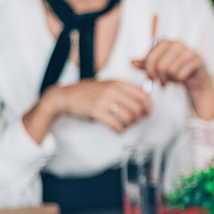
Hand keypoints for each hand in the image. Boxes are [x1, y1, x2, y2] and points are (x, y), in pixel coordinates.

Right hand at [29, 80, 150, 137]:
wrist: (65, 96)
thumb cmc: (87, 93)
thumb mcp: (108, 86)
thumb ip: (124, 91)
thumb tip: (143, 102)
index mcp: (118, 83)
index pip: (143, 95)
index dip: (148, 106)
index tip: (146, 113)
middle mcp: (113, 90)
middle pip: (138, 108)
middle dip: (139, 118)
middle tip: (135, 121)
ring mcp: (104, 100)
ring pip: (128, 117)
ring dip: (129, 125)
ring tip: (124, 125)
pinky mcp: (96, 111)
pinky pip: (116, 125)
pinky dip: (119, 130)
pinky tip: (117, 129)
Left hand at [132, 40, 213, 118]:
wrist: (195, 76)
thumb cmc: (175, 69)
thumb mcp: (157, 67)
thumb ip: (145, 64)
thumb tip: (132, 62)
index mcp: (165, 42)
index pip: (151, 57)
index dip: (149, 70)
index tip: (151, 78)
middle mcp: (177, 43)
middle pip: (161, 64)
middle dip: (159, 77)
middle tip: (161, 83)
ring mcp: (188, 50)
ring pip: (171, 70)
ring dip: (170, 79)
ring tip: (171, 80)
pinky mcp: (197, 60)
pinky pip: (182, 74)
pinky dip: (179, 80)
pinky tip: (180, 79)